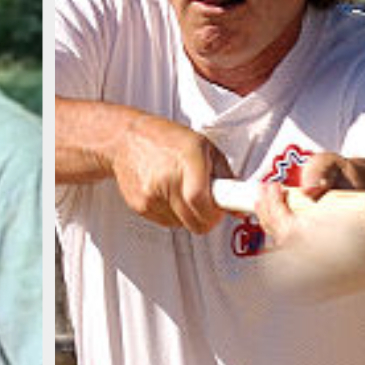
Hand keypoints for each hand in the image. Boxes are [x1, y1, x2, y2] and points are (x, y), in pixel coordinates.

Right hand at [111, 112, 233, 232]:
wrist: (125, 140)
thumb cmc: (166, 139)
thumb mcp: (204, 146)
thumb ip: (225, 176)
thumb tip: (238, 205)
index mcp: (187, 159)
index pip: (200, 200)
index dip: (215, 213)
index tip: (222, 211)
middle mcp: (167, 178)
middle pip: (194, 221)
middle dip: (207, 218)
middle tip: (208, 204)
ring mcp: (151, 195)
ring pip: (183, 225)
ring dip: (189, 214)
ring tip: (183, 190)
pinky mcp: (141, 206)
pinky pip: (167, 222)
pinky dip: (173, 213)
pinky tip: (168, 193)